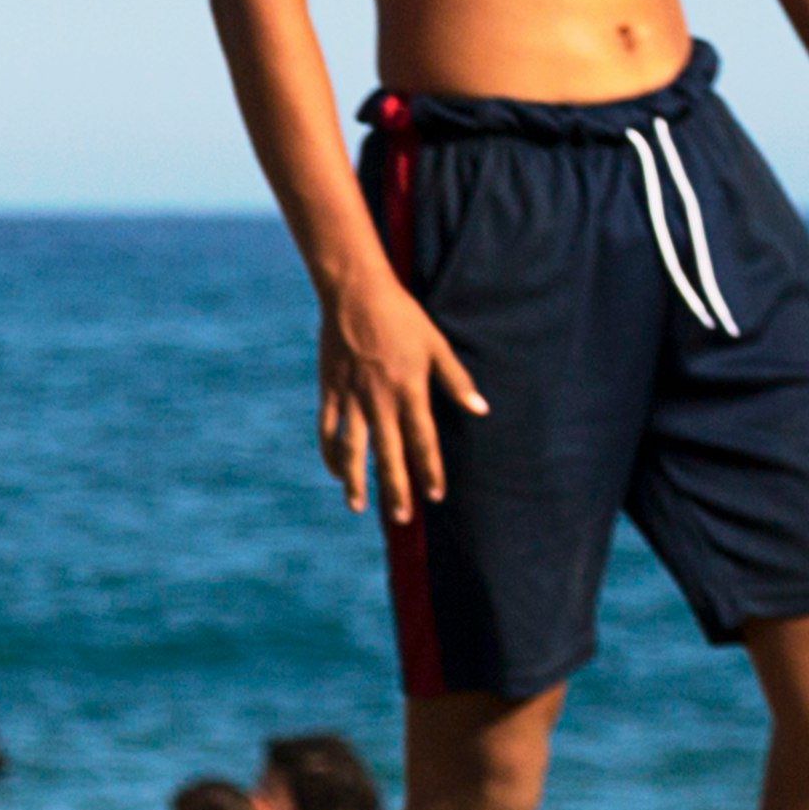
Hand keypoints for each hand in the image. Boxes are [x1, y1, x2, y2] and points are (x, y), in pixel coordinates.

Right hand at [317, 272, 488, 521]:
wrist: (355, 292)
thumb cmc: (402, 316)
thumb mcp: (436, 345)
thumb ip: (457, 380)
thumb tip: (481, 410)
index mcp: (410, 390)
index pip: (423, 441)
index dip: (430, 470)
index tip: (435, 496)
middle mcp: (380, 399)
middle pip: (389, 454)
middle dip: (396, 488)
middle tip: (401, 517)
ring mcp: (351, 396)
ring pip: (353, 448)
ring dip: (356, 480)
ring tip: (358, 506)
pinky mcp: (330, 389)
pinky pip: (327, 429)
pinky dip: (330, 453)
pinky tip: (336, 472)